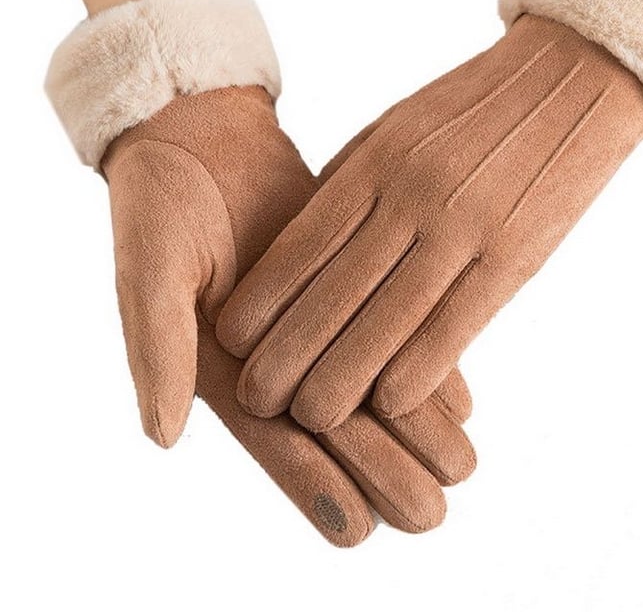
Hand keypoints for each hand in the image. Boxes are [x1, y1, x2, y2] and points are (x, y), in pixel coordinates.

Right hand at [47, 0, 475, 544]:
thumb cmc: (160, 206)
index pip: (274, 441)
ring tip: (462, 464)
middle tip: (432, 513)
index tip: (361, 530)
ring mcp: (318, 319)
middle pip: (335, 427)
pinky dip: (422, 359)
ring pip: (369, 384)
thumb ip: (158, 350)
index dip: (315, 486)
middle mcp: (278, 353)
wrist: (202, 139)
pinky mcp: (352, 280)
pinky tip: (462, 395)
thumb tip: (162, 436)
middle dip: (383, 470)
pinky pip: (389, 326)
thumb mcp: (151, 273)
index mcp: (225, 367)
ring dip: (413, 426)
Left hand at [216, 0, 642, 432]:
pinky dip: (421, 367)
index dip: (263, 298)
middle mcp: (413, 194)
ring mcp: (466, 225)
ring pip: (390, 317)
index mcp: (378, 160)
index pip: (303, 242)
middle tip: (256, 398)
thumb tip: (309, 248)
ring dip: (345, 376)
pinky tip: (391, 401)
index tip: (230, 338)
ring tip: (311, 417)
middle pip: (336, 290)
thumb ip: (354, 183)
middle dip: (288, 353)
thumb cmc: (472, 110)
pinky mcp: (517, 253)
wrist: (573, 75)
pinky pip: (458, 321)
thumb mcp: (400, 129)